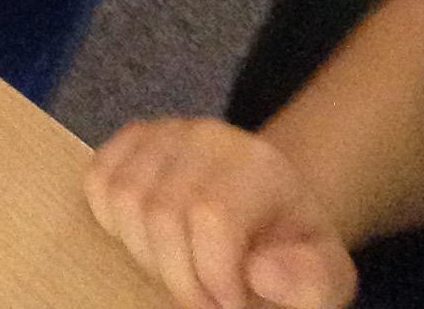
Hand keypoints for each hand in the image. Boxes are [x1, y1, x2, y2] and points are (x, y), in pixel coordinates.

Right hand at [85, 118, 358, 308]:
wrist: (273, 205)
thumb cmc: (294, 250)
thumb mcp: (326, 276)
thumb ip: (309, 282)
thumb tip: (259, 272)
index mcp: (259, 167)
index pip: (212, 217)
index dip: (213, 278)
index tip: (232, 305)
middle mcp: (206, 136)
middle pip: (161, 214)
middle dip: (179, 278)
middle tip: (205, 299)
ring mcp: (163, 132)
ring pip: (123, 200)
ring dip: (146, 255)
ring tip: (182, 269)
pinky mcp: (132, 138)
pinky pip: (98, 183)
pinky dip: (114, 223)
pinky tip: (151, 239)